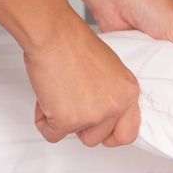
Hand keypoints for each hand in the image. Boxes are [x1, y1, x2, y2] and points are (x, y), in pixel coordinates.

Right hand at [23, 20, 139, 146]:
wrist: (54, 34)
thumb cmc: (74, 43)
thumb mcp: (109, 69)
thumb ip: (111, 93)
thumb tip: (100, 109)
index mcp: (129, 93)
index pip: (128, 133)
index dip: (110, 135)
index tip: (99, 130)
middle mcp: (115, 106)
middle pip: (100, 138)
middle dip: (83, 128)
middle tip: (72, 107)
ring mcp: (93, 115)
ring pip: (78, 137)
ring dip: (65, 124)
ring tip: (57, 99)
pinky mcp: (68, 120)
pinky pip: (52, 135)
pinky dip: (44, 123)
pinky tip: (44, 102)